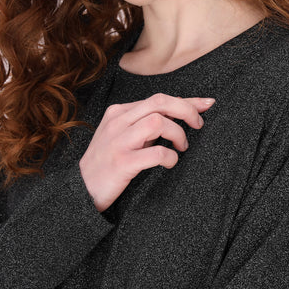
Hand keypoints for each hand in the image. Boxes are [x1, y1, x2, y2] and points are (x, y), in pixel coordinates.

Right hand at [79, 93, 215, 211]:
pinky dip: (170, 157)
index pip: (158, 99)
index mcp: (119, 112)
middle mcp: (118, 122)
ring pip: (158, 122)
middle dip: (186, 110)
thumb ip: (144, 125)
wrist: (81, 190)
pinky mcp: (121, 162)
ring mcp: (118, 141)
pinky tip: (170, 162)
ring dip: (178, 133)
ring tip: (181, 147)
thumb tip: (178, 116)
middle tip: (199, 125)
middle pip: (160, 102)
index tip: (207, 104)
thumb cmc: (107, 163)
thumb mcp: (122, 136)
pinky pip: (155, 152)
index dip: (187, 100)